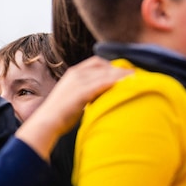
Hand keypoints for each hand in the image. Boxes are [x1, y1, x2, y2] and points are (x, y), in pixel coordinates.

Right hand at [15, 57, 130, 158]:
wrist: (46, 123)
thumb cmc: (60, 114)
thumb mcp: (73, 96)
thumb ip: (86, 91)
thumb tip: (102, 94)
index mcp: (73, 73)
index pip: (97, 62)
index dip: (112, 66)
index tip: (124, 71)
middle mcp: (77, 73)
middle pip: (105, 66)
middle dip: (121, 69)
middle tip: (137, 75)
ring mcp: (79, 81)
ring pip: (108, 73)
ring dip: (124, 75)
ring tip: (139, 78)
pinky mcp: (83, 91)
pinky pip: (106, 82)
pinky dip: (119, 81)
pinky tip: (130, 84)